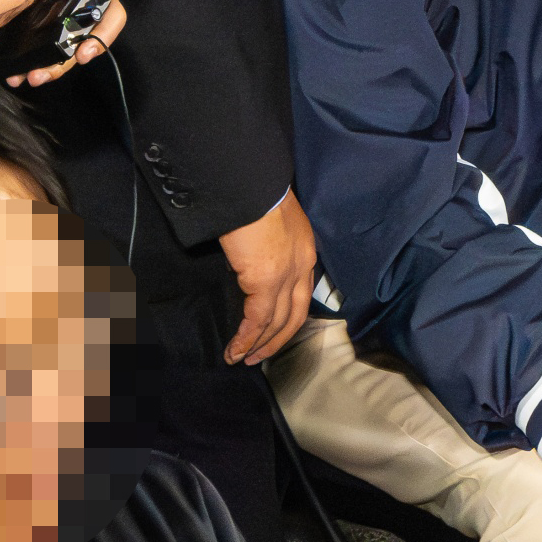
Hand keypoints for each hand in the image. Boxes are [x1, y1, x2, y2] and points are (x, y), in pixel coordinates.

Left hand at [0, 0, 123, 85]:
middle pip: (101, 13)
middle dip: (93, 38)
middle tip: (79, 55)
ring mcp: (63, 3)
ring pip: (80, 36)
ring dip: (64, 60)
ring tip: (39, 76)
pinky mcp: (44, 19)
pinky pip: (55, 46)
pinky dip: (44, 64)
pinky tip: (24, 75)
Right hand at [218, 189, 315, 364]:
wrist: (250, 184)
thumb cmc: (254, 194)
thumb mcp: (270, 220)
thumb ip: (267, 243)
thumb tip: (248, 259)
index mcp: (305, 249)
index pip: (301, 292)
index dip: (287, 316)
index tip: (272, 330)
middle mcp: (303, 265)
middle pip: (294, 314)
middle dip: (276, 339)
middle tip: (257, 355)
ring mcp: (287, 275)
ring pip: (276, 322)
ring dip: (258, 344)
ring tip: (241, 358)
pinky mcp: (266, 281)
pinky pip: (257, 320)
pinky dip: (246, 338)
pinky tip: (235, 349)